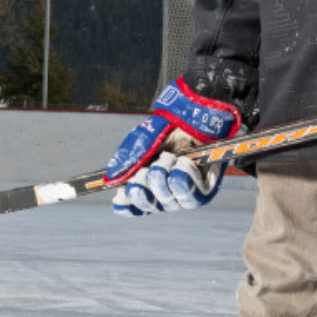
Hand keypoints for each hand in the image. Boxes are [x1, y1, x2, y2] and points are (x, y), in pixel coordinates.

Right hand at [103, 78, 240, 209]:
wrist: (202, 111)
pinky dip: (184, 179)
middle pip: (150, 205)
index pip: (137, 204)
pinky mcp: (206, 189)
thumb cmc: (175, 123)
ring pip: (169, 202)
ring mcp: (187, 191)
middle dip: (145, 185)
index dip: (128, 205)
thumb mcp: (146, 138)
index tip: (119, 198)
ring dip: (164, 179)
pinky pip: (192, 197)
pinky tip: (184, 163)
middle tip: (151, 165)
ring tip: (170, 158)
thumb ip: (129, 158)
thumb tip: (109, 180)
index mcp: (151, 180)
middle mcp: (168, 190)